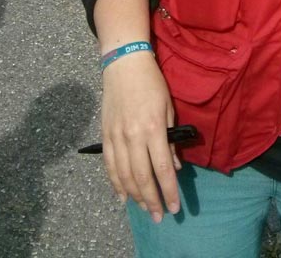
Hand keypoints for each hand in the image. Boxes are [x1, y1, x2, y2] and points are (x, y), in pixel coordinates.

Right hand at [101, 51, 180, 222]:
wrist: (124, 64)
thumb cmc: (152, 83)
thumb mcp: (168, 108)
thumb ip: (171, 139)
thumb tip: (173, 167)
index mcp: (152, 129)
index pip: (161, 168)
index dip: (168, 191)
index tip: (175, 207)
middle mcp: (132, 137)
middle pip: (141, 177)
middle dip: (152, 200)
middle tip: (160, 215)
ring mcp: (116, 137)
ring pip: (123, 176)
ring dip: (135, 196)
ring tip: (145, 209)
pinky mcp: (105, 135)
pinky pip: (109, 166)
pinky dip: (116, 184)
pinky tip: (123, 196)